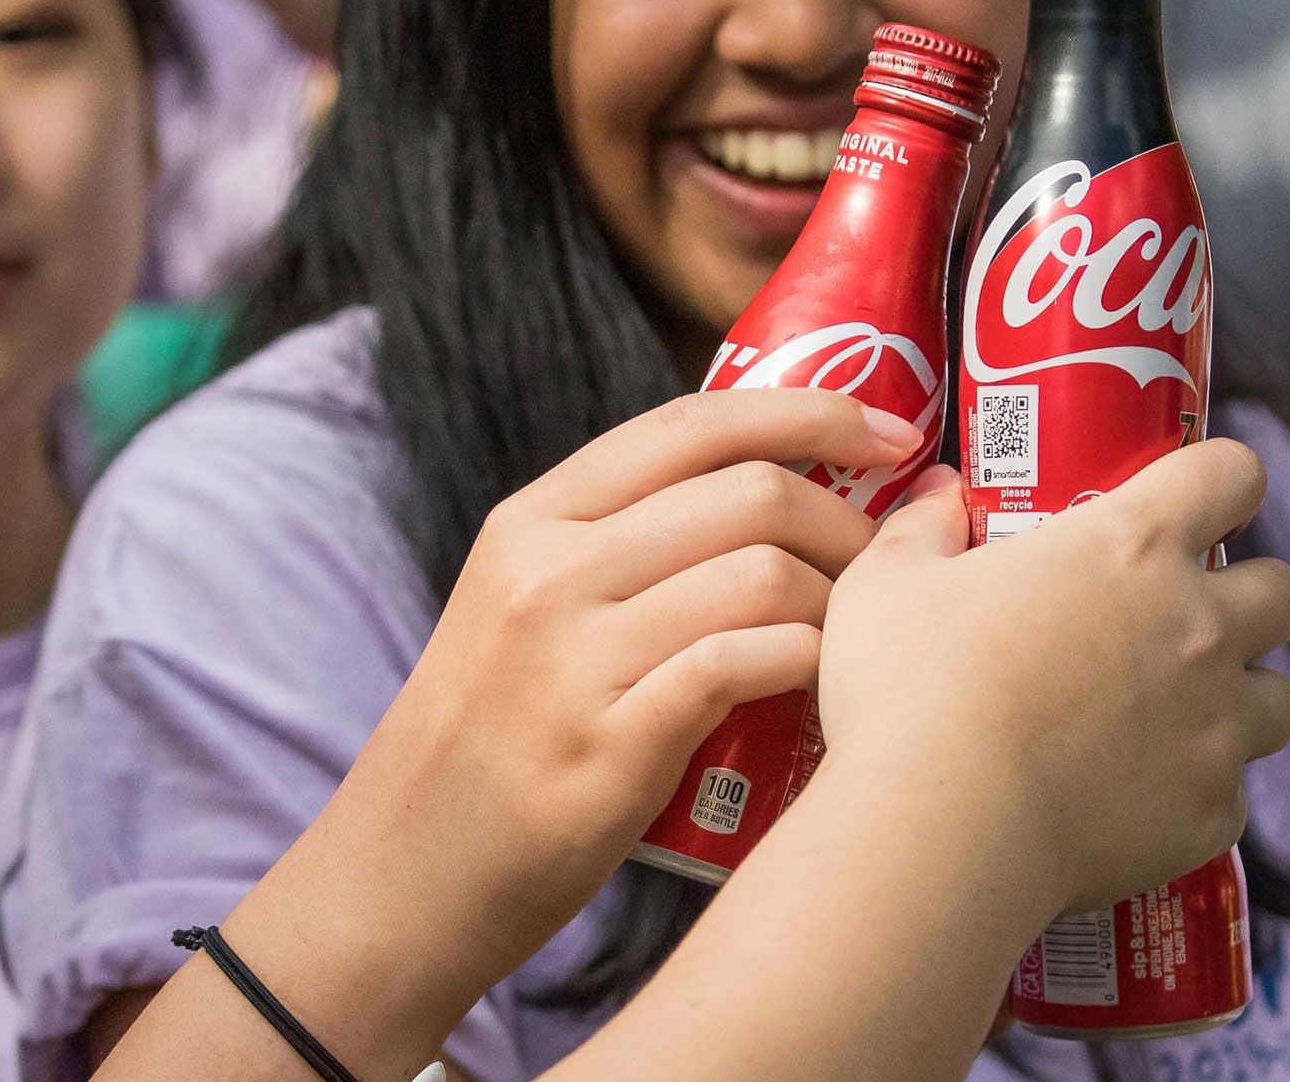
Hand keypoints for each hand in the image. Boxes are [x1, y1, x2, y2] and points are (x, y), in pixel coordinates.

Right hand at [201, 389, 921, 1078]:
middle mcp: (547, 573)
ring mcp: (573, 658)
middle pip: (747, 493)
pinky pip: (746, 664)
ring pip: (762, 575)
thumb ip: (615, 551)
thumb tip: (765, 500)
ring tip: (863, 638)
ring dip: (845, 603)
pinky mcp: (608, 746)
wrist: (401, 878)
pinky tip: (827, 688)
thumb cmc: (485, 748)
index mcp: (529, 522)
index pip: (689, 425)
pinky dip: (808, 664)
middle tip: (888, 562)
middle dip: (848, 517)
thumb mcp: (518, 613)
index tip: (888, 429)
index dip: (806, 409)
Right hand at [821, 444, 1289, 913]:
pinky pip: (1228, 797)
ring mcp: (1217, 726)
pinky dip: (1191, 793)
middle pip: (1286, 590)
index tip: (1196, 498)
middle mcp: (1199, 627)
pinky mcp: (1210, 814)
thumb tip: (942, 495)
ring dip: (1237, 700)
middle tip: (1181, 617)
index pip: (1231, 474)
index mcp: (1131, 546)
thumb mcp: (887, 582)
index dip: (1222, 479)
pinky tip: (1130, 799)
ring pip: (1279, 700)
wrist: (942, 829)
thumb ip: (924, 526)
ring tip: (1169, 718)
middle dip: (1250, 596)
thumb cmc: (911, 688)